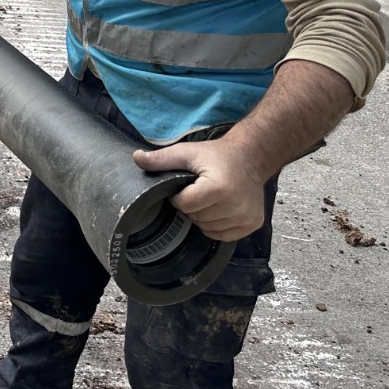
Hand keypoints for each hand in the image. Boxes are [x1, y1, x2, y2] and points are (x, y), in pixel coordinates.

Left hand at [132, 139, 266, 241]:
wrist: (251, 158)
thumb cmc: (215, 155)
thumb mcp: (187, 152)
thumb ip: (161, 159)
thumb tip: (135, 158)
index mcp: (219, 187)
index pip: (185, 205)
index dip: (178, 197)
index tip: (183, 187)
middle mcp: (236, 205)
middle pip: (197, 217)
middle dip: (191, 207)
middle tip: (197, 191)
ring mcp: (246, 217)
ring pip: (208, 228)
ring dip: (202, 217)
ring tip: (208, 199)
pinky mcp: (253, 224)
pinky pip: (223, 235)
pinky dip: (215, 226)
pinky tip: (218, 209)